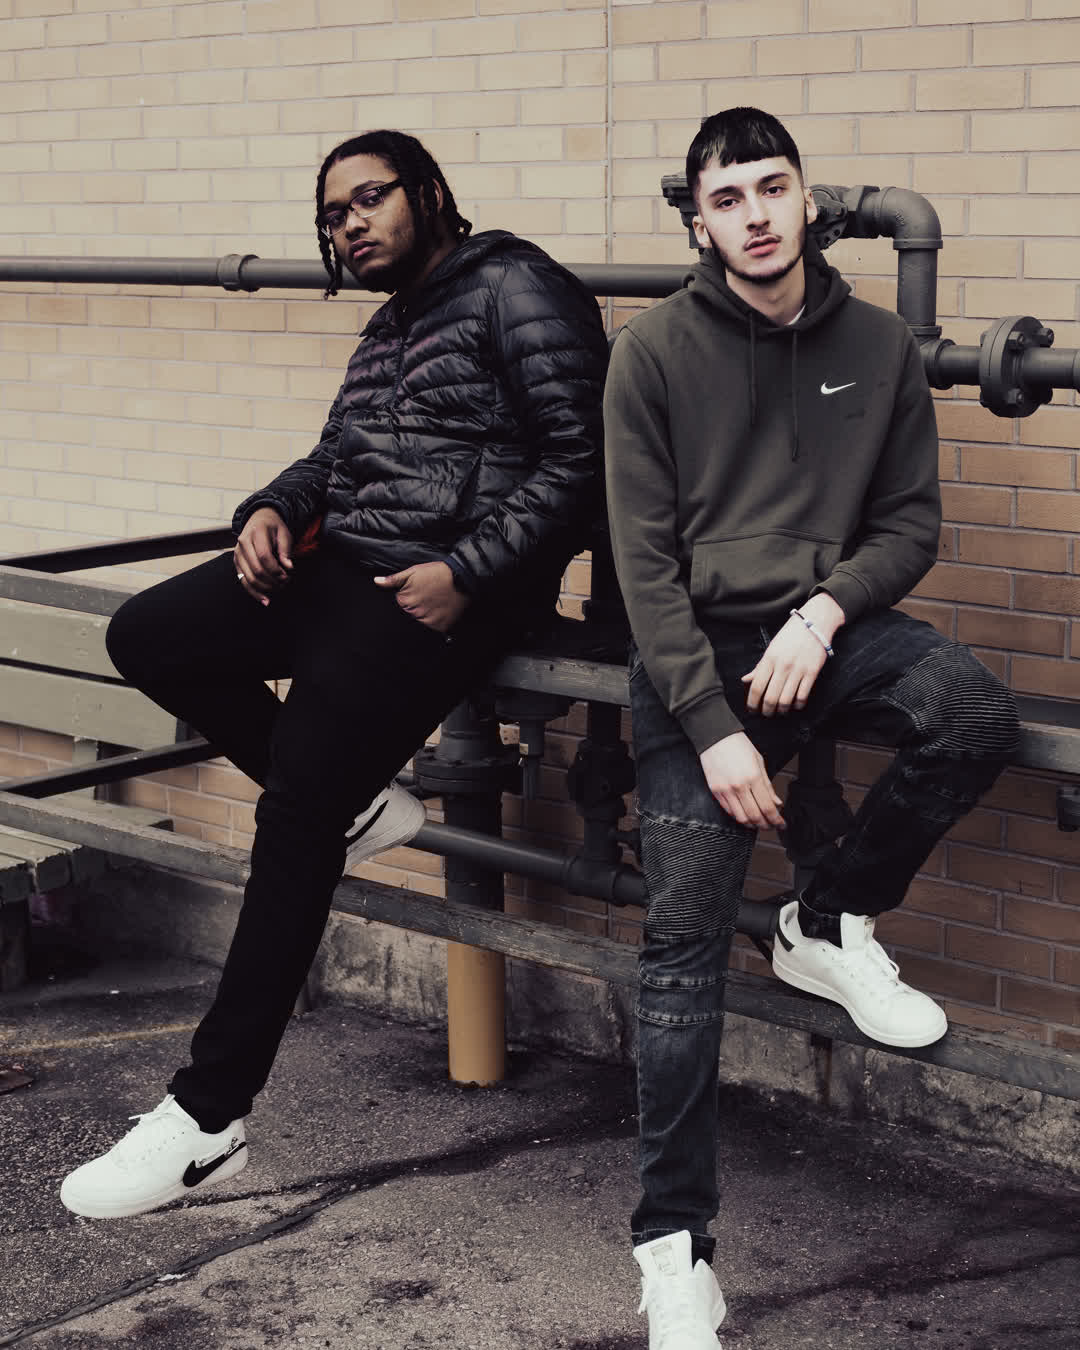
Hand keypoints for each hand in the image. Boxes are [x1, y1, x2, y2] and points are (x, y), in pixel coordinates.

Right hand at [234, 508, 292, 605]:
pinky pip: (243, 581)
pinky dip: (254, 592)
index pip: (264, 556)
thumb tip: (289, 567)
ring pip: (249, 578)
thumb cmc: (274, 527)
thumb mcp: (284, 533)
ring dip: (266, 588)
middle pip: (256, 569)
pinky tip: (265, 600)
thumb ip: (286, 550)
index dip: (276, 570)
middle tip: (285, 583)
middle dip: (273, 581)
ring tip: (279, 589)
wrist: (259, 519)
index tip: (287, 575)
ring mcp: (238, 553)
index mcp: (256, 532)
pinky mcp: (237, 562)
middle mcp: (243, 543)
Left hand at [374, 561, 468, 632]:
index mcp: (404, 600)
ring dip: (426, 615)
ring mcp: (428, 621)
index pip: (400, 604)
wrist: (461, 577)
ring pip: (421, 622)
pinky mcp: (440, 626)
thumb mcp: (413, 571)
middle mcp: (414, 613)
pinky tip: (441, 610)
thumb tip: (376, 582)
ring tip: (436, 602)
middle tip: (429, 597)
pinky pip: (434, 629)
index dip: (408, 598)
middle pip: (409, 614)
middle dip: (417, 607)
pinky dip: (437, 621)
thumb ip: (393, 579)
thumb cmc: (437, 573)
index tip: (419, 592)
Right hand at [700, 733, 783, 829]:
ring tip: (758, 824)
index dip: (776, 820)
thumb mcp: (759, 762)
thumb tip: (777, 802)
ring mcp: (726, 790)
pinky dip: (738, 817)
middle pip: (755, 816)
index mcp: (753, 777)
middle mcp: (739, 786)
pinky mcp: (715, 791)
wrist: (715, 737)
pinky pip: (728, 811)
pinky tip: (745, 815)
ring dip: (752, 824)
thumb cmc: (738, 745)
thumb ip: (768, 785)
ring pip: (741, 817)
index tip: (781, 824)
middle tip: (771, 826)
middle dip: (765, 825)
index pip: (768, 807)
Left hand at [742, 593, 844, 716]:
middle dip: (767, 710)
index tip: (752, 709)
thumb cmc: (790, 636)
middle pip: (771, 697)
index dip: (752, 702)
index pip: (756, 687)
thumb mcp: (771, 648)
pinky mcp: (812, 672)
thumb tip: (745, 680)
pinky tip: (795, 705)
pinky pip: (803, 695)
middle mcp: (782, 666)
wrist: (814, 624)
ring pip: (786, 700)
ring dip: (782, 710)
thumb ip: (759, 667)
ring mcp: (798, 669)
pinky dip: (798, 704)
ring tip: (780, 712)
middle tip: (766, 714)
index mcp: (769, 659)